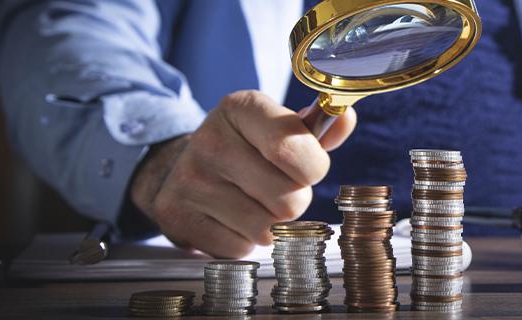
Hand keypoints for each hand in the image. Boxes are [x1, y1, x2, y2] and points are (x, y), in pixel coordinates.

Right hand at [129, 90, 356, 257]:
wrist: (182, 167)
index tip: (307, 166)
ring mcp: (190, 180)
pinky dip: (244, 241)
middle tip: (275, 188)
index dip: (313, 168)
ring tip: (253, 203)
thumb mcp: (280, 127)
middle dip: (294, 201)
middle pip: (290, 199)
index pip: (296, 149)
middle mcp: (210, 139)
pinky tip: (230, 219)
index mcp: (242, 108)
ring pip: (267, 229)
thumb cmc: (249, 148)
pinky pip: (240, 248)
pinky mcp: (176, 216)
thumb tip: (345, 118)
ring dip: (270, 225)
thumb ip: (319, 129)